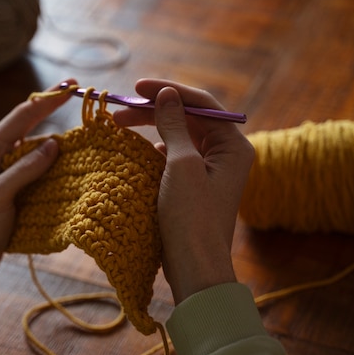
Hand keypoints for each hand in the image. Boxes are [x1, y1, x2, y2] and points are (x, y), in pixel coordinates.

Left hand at [0, 80, 75, 293]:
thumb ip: (25, 169)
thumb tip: (54, 143)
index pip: (21, 116)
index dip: (47, 99)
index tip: (71, 85)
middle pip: (28, 126)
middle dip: (53, 112)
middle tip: (79, 100)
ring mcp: (3, 171)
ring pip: (34, 147)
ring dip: (56, 142)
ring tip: (82, 138)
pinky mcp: (12, 187)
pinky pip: (35, 167)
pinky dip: (52, 163)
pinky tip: (69, 165)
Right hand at [114, 79, 253, 303]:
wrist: (194, 268)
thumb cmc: (191, 218)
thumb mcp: (181, 165)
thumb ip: (174, 125)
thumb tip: (166, 94)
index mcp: (234, 146)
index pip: (202, 104)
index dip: (169, 91)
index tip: (137, 87)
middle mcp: (226, 155)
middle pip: (189, 119)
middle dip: (154, 112)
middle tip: (120, 110)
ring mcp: (211, 171)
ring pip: (179, 137)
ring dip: (152, 130)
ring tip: (121, 126)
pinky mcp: (195, 186)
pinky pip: (175, 157)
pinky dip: (155, 151)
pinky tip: (137, 152)